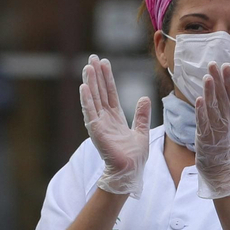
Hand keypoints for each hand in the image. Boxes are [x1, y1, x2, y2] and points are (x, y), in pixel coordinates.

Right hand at [80, 56, 151, 197]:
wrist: (130, 172)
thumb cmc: (134, 157)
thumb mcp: (141, 131)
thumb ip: (142, 115)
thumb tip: (145, 98)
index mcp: (115, 118)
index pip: (110, 93)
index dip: (107, 78)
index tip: (104, 63)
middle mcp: (104, 118)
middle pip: (99, 92)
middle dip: (96, 75)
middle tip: (92, 58)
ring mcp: (99, 123)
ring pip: (93, 98)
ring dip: (90, 82)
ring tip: (88, 67)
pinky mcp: (96, 130)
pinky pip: (90, 111)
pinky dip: (86, 99)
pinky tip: (84, 87)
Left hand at [194, 63, 229, 199]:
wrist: (220, 163)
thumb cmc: (227, 138)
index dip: (229, 79)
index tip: (226, 64)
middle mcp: (226, 119)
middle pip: (222, 97)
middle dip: (218, 80)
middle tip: (213, 64)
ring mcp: (216, 128)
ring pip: (213, 107)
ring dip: (210, 92)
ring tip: (207, 77)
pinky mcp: (205, 135)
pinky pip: (203, 121)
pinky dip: (201, 111)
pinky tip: (198, 99)